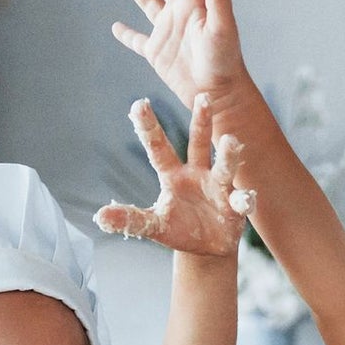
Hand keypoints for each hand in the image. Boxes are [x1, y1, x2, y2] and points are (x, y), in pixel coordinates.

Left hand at [94, 95, 253, 258]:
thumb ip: (130, 219)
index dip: (149, 127)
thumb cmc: (179, 229)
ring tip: (230, 141)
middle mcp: (198, 174)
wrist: (207, 247)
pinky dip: (245, 200)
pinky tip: (244, 200)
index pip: (159, 148)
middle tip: (204, 97)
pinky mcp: (236, 206)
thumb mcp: (153, 225)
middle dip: (202, 121)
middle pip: (198, 143)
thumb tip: (99, 217)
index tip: (138, 103)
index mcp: (173, 175)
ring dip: (228, 155)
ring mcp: (219, 187)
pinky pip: (242, 200)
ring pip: (224, 166)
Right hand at [113, 0, 247, 114]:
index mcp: (197, 1)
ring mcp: (168, 31)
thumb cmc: (223, 61)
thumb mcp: (222, 25)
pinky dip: (126, 34)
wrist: (217, 93)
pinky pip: (138, 40)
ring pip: (149, 2)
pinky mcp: (157, 53)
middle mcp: (181, 11)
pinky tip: (116, 27)